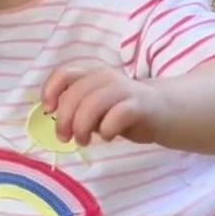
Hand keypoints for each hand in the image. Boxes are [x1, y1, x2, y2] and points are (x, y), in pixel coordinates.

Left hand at [42, 66, 169, 145]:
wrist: (165, 112)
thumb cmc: (121, 109)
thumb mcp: (94, 104)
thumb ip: (77, 106)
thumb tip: (56, 119)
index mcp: (91, 74)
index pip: (64, 74)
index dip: (51, 91)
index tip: (49, 111)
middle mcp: (106, 77)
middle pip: (75, 94)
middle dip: (64, 119)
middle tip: (64, 138)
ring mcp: (124, 89)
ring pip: (93, 104)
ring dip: (82, 127)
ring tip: (83, 141)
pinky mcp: (140, 105)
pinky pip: (116, 116)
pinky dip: (107, 130)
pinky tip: (108, 137)